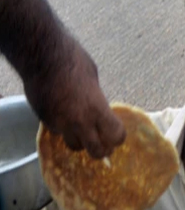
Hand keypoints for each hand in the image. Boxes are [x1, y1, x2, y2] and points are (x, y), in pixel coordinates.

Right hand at [23, 39, 125, 157]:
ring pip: (74, 145)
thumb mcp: (93, 79)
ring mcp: (60, 123)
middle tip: (103, 142)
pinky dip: (63, 128)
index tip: (118, 133)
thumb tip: (99, 106)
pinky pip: (58, 132)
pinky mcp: (44, 121)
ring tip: (82, 128)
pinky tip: (63, 115)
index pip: (115, 136)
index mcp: (97, 109)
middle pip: (95, 151)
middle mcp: (79, 121)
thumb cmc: (73, 61)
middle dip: (101, 149)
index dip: (118, 137)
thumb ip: (97, 98)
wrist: (42, 58)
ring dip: (80, 140)